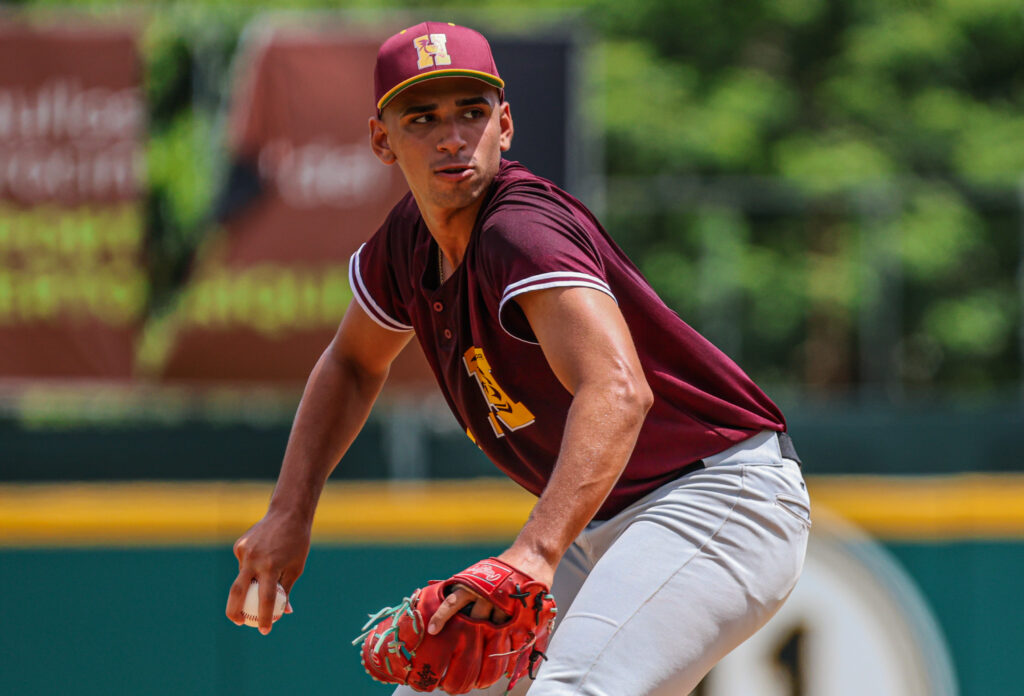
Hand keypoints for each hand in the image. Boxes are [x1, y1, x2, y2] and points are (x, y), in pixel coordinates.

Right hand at [225, 509, 310, 633]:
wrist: (288, 513)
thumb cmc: (297, 543)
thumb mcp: (296, 568)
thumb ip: (286, 590)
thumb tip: (282, 613)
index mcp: (271, 567)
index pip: (265, 599)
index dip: (264, 618)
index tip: (264, 631)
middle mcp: (254, 560)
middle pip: (237, 593)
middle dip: (234, 612)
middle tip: (240, 622)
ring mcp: (244, 552)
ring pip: (242, 577)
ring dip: (250, 583)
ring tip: (267, 572)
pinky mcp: (239, 546)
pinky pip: (244, 564)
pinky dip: (251, 568)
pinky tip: (264, 555)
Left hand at [426, 548, 554, 635]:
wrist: (531, 555)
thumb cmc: (502, 567)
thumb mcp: (480, 572)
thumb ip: (465, 588)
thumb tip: (444, 600)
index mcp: (472, 583)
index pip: (452, 602)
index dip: (441, 616)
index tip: (432, 631)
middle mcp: (485, 593)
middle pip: (474, 620)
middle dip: (472, 630)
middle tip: (468, 642)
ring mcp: (503, 602)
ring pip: (492, 627)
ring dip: (491, 632)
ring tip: (494, 637)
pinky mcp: (518, 610)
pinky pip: (509, 630)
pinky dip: (507, 635)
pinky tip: (508, 639)